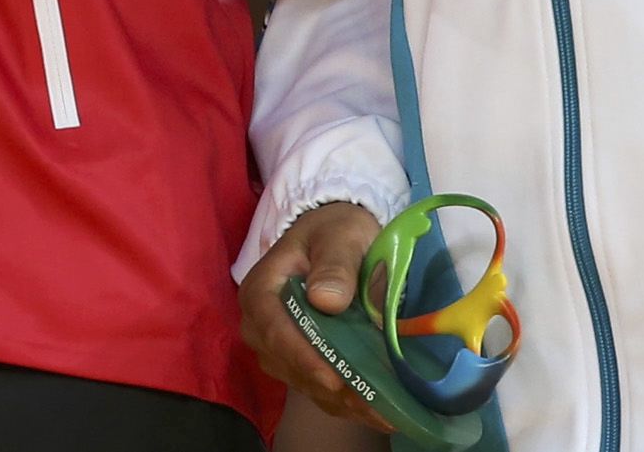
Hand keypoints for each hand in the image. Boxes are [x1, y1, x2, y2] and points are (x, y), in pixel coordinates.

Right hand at [239, 202, 387, 428]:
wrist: (337, 237)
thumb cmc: (335, 231)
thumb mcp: (340, 236)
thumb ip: (334, 265)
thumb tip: (326, 300)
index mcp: (262, 290)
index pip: (274, 330)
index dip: (303, 358)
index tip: (334, 379)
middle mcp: (260, 324)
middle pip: (288, 364)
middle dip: (329, 387)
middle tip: (372, 404)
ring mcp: (277, 346)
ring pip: (303, 382)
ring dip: (341, 400)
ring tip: (382, 412)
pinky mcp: (297, 360)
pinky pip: (316, 387)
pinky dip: (344, 402)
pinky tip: (377, 408)